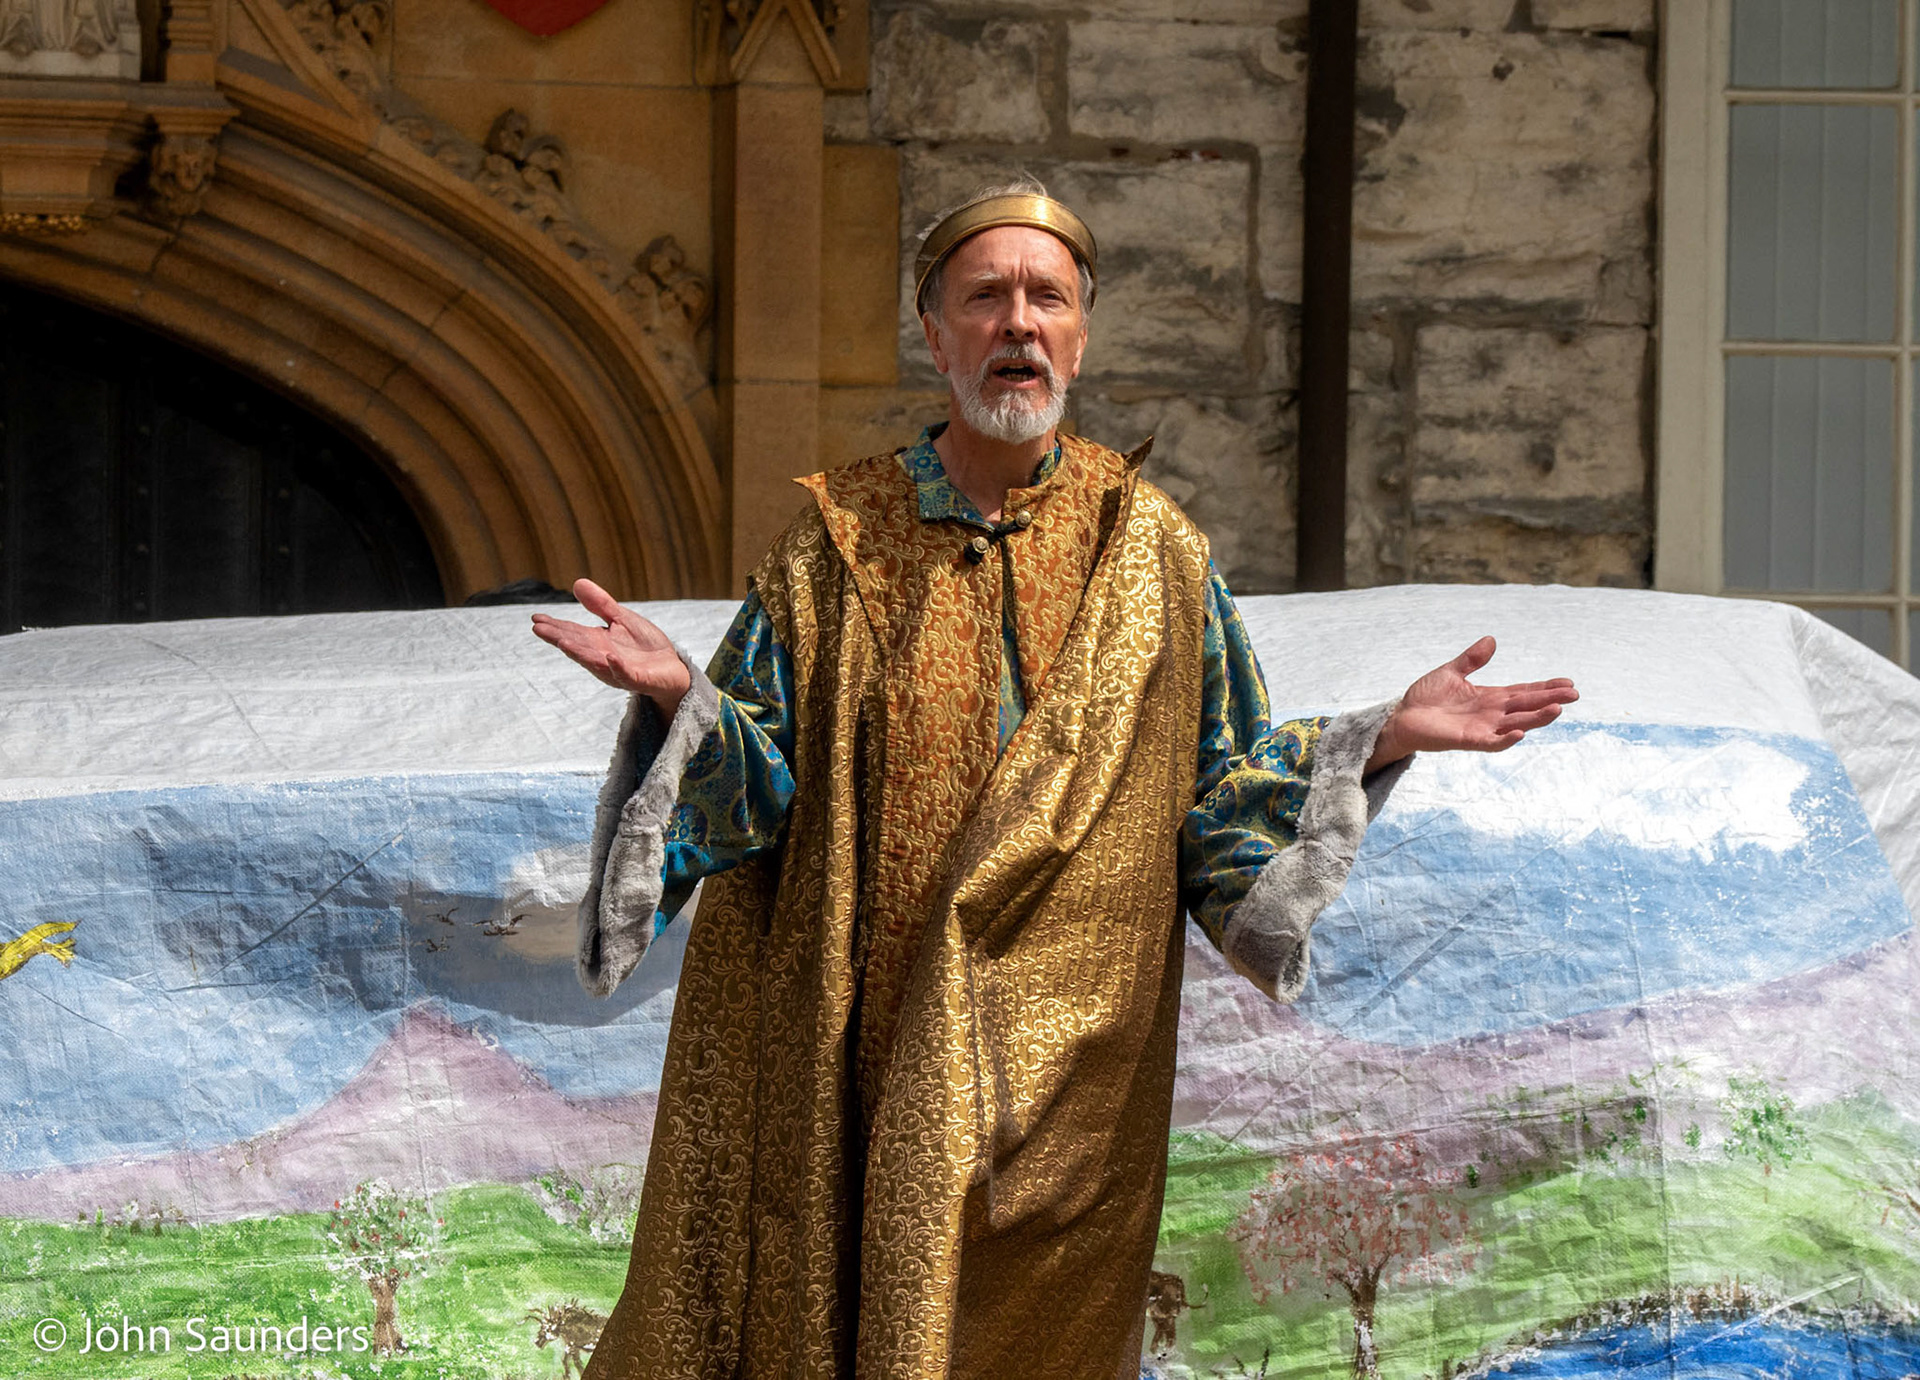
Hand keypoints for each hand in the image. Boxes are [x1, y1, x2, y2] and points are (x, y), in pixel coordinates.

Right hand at [530, 578, 692, 715]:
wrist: (672, 670)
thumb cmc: (645, 646)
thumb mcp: (622, 619)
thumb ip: (601, 605)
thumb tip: (577, 583)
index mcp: (598, 642)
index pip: (572, 632)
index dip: (554, 626)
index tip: (535, 618)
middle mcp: (602, 657)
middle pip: (578, 646)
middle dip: (559, 637)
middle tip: (538, 628)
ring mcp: (618, 669)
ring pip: (596, 662)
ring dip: (580, 652)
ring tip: (563, 641)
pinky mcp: (637, 679)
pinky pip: (625, 673)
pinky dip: (617, 666)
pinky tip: (609, 656)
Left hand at [1368, 635, 1576, 772]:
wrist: (1402, 716)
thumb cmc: (1426, 697)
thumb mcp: (1451, 672)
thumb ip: (1472, 659)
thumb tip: (1492, 640)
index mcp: (1490, 697)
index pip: (1524, 692)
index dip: (1545, 688)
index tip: (1568, 683)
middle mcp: (1491, 714)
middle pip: (1527, 706)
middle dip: (1550, 701)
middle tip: (1574, 694)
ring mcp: (1482, 728)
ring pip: (1516, 724)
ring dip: (1536, 719)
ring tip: (1557, 710)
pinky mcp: (1467, 740)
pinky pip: (1491, 742)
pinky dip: (1505, 739)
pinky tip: (1519, 732)